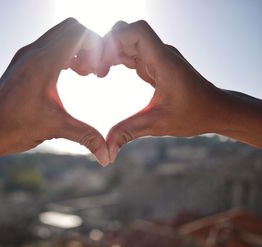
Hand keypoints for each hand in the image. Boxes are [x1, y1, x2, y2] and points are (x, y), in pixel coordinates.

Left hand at [0, 18, 109, 181]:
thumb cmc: (13, 128)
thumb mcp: (54, 128)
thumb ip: (85, 137)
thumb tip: (107, 156)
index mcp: (42, 62)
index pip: (78, 32)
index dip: (96, 46)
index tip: (99, 70)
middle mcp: (32, 52)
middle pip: (70, 27)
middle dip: (88, 45)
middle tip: (92, 71)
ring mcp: (25, 56)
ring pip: (59, 35)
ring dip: (75, 49)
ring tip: (82, 74)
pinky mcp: (21, 63)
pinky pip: (48, 45)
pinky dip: (63, 53)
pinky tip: (66, 74)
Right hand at [98, 20, 230, 161]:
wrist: (216, 109)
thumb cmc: (195, 114)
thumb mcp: (158, 125)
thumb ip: (129, 132)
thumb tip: (107, 150)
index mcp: (164, 62)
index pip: (137, 31)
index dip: (115, 40)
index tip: (102, 62)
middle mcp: (161, 54)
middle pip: (127, 32)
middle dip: (107, 47)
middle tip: (96, 71)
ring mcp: (157, 57)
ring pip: (127, 40)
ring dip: (110, 52)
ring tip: (99, 73)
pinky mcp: (155, 63)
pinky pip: (131, 51)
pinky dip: (116, 58)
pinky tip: (107, 72)